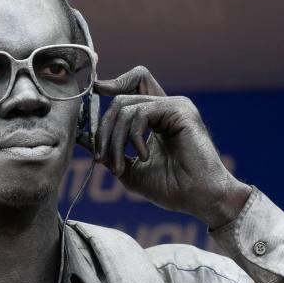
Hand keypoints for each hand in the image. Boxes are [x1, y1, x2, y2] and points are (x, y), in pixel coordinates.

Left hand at [92, 66, 251, 228]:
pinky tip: (144, 156)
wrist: (199, 198)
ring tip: (121, 167)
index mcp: (157, 118)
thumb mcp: (131, 170)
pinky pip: (141, 113)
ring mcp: (174, 106)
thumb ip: (110, 152)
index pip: (134, 84)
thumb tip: (84, 138)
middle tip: (101, 158)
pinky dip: (134, 137)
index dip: (114, 83)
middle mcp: (166, 107)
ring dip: (115, 139)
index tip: (95, 90)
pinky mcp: (180, 109)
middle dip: (104, 129)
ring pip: (125, 105)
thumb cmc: (172, 188)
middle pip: (121, 99)